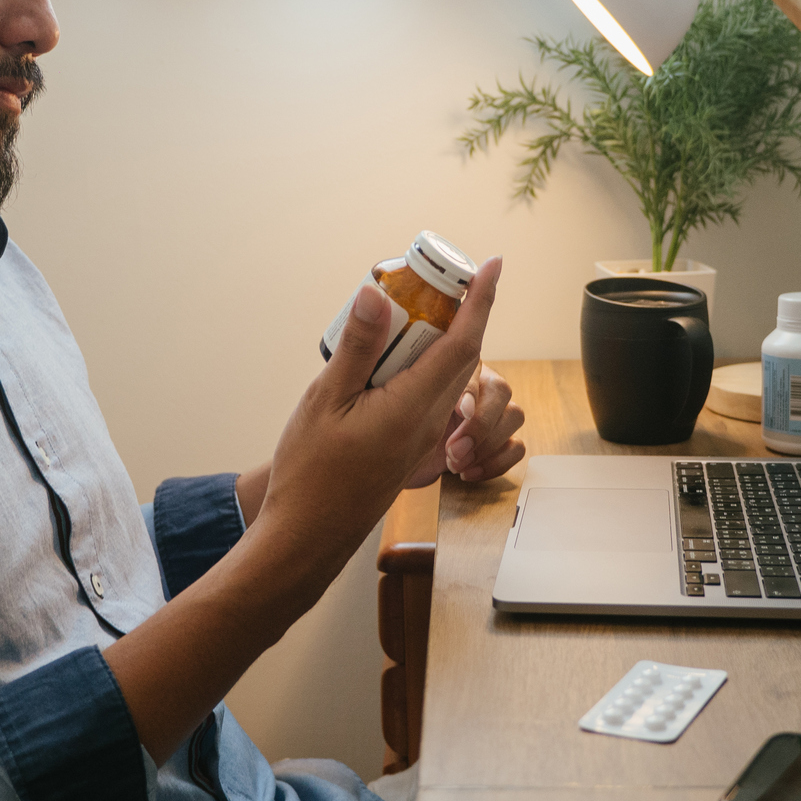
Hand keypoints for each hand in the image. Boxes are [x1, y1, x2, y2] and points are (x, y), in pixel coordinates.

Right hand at [252, 257, 502, 580]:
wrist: (309, 534)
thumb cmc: (312, 474)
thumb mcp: (325, 401)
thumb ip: (357, 348)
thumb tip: (376, 296)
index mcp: (412, 408)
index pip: (462, 343)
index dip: (481, 300)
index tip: (491, 266)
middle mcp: (429, 422)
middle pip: (463, 355)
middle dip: (460, 310)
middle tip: (437, 274)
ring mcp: (423, 437)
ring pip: (448, 376)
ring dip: (440, 338)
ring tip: (408, 308)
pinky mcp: (412, 445)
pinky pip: (431, 394)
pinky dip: (424, 364)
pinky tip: (391, 356)